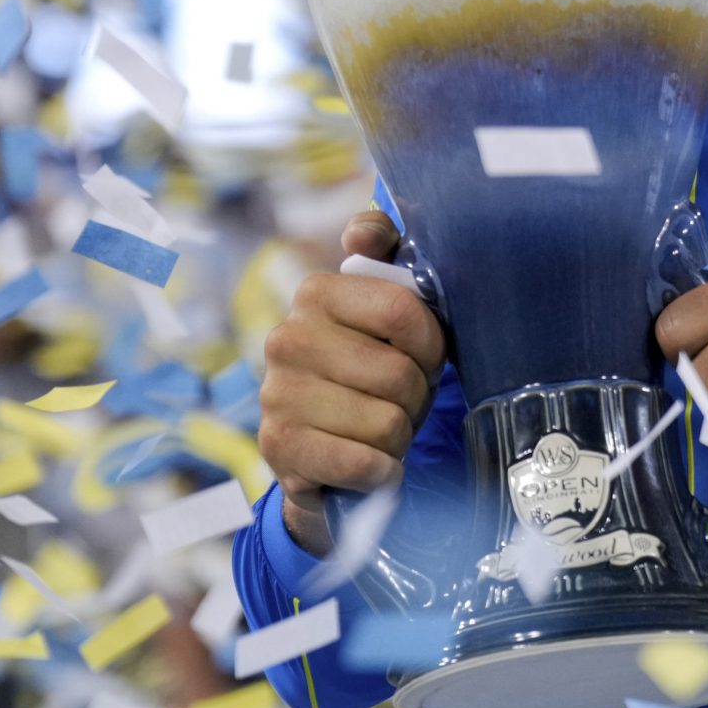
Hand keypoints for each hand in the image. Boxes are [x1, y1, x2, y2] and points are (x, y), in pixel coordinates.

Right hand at [258, 211, 445, 554]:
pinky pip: (365, 464)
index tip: (422, 358)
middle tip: (398, 403)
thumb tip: (361, 234)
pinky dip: (382, 473)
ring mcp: (277, 393)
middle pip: (399, 373)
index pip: (403, 310)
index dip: (430, 346)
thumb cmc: (371, 378)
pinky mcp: (279, 448)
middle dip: (415, 399)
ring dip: (398, 439)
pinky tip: (369, 466)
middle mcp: (287, 337)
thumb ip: (388, 258)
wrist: (328, 460)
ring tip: (379, 433)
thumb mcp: (389, 317)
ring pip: (387, 423)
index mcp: (317, 293)